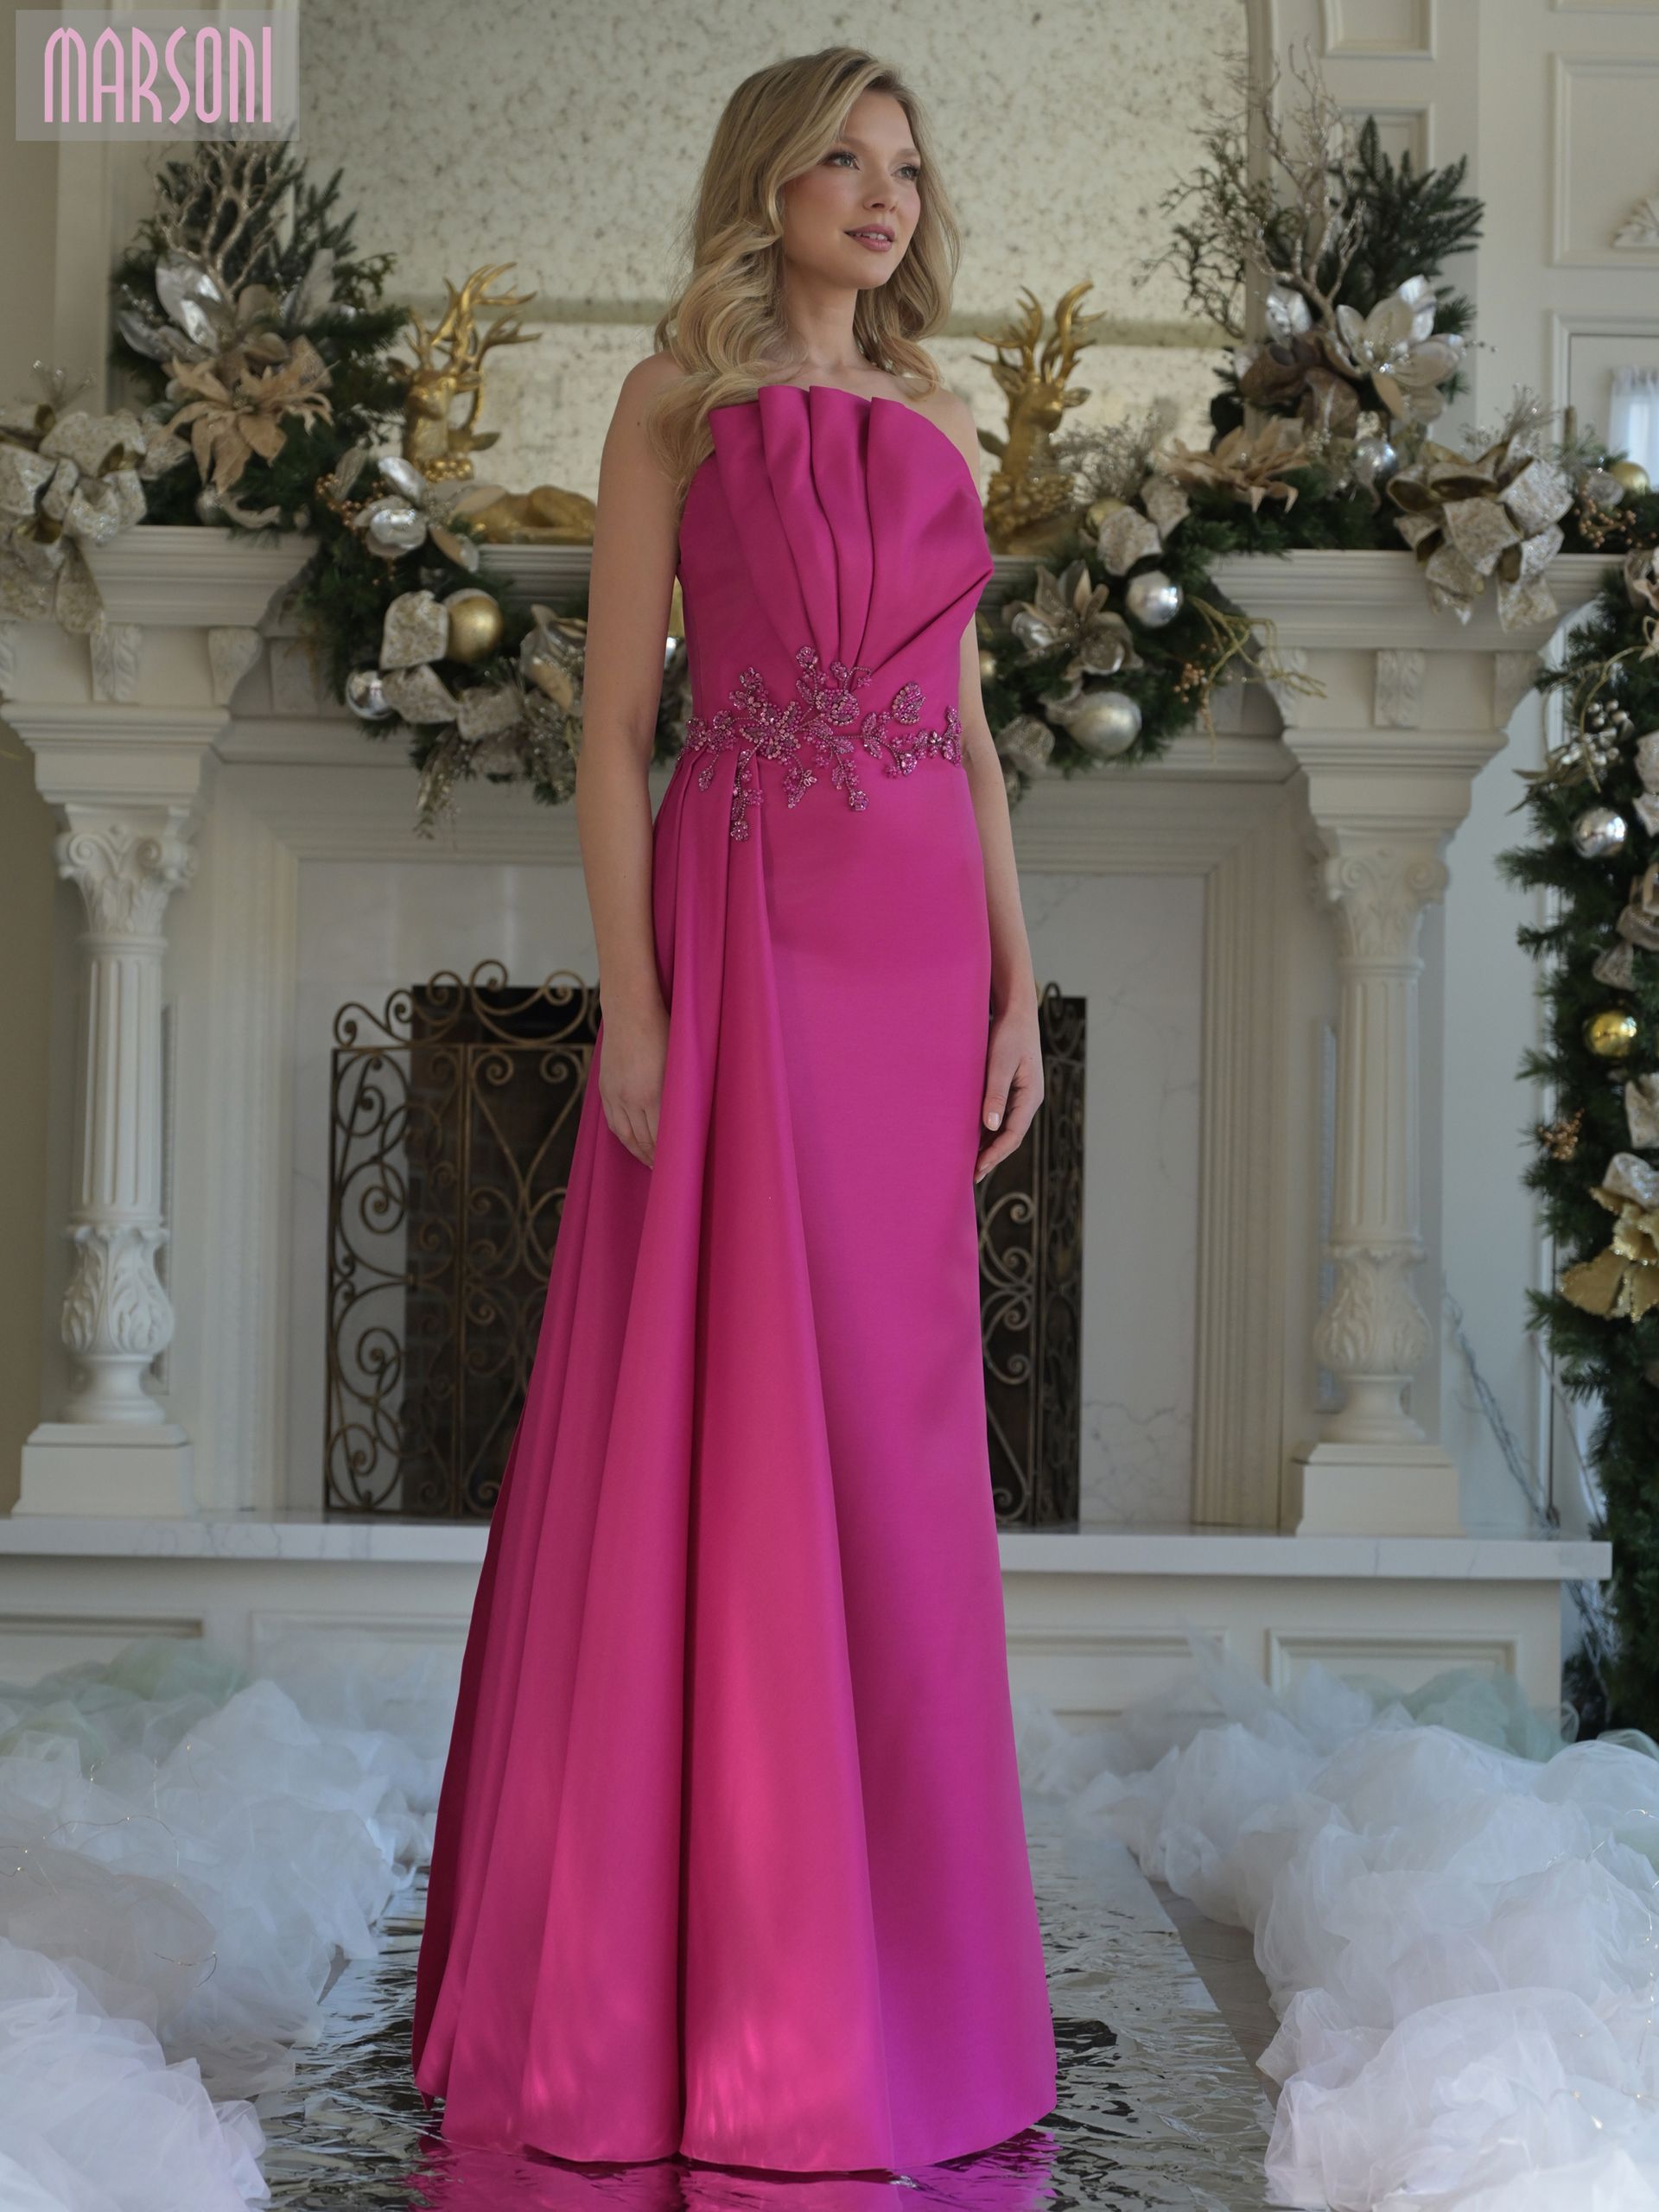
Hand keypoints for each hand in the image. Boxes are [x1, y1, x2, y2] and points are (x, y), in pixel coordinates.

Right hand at [597, 994, 668, 1166]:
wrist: (630, 1011)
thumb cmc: (664, 1031)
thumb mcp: (681, 1063)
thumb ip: (683, 1093)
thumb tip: (690, 1119)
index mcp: (654, 1094)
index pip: (663, 1138)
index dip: (671, 1156)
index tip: (681, 1167)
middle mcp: (631, 1099)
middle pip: (644, 1141)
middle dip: (656, 1159)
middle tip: (669, 1172)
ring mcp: (615, 1095)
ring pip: (626, 1136)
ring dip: (639, 1153)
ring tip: (651, 1164)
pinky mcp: (605, 1089)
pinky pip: (613, 1123)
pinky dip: (624, 1138)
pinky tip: (633, 1144)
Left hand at [975, 992, 1042, 1184]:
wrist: (1016, 1011)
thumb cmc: (1009, 1034)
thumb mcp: (1000, 1063)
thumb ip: (996, 1093)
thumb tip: (990, 1126)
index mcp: (1030, 1096)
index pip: (1013, 1134)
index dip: (995, 1154)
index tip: (977, 1169)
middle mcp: (1028, 1100)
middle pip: (1010, 1136)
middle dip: (991, 1156)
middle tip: (971, 1175)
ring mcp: (1021, 1096)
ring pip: (1004, 1128)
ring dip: (989, 1145)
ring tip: (970, 1162)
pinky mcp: (1011, 1089)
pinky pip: (1000, 1115)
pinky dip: (987, 1129)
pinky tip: (972, 1136)